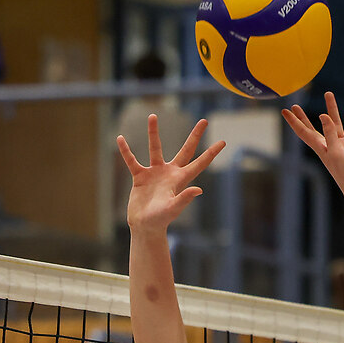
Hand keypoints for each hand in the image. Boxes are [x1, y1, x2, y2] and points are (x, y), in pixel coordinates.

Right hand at [117, 116, 224, 233]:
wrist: (144, 226)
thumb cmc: (160, 220)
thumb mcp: (172, 209)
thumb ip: (184, 198)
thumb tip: (198, 189)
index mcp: (180, 180)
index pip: (199, 163)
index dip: (211, 153)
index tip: (223, 142)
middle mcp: (170, 173)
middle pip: (185, 150)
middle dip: (194, 136)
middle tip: (204, 121)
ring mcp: (155, 173)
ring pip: (155, 148)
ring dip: (153, 133)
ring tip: (152, 116)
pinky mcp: (140, 177)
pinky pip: (132, 160)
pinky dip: (126, 151)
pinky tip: (120, 138)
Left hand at [282, 92, 343, 199]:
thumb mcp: (335, 153)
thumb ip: (329, 134)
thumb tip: (322, 116)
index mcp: (321, 149)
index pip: (304, 132)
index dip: (295, 121)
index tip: (285, 110)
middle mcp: (330, 146)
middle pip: (314, 128)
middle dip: (304, 117)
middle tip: (296, 105)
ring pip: (336, 123)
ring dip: (332, 109)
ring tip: (328, 94)